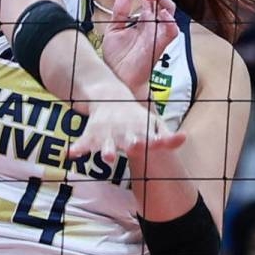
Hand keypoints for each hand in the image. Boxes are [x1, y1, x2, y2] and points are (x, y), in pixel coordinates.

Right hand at [68, 99, 185, 162]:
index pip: (154, 138)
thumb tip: (184, 137)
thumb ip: (168, 137)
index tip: (165, 141)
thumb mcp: (153, 123)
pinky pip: (82, 144)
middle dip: (133, 143)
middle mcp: (125, 132)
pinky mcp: (91, 135)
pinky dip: (77, 148)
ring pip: (107, 144)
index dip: (160, 140)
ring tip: (108, 157)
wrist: (110, 97)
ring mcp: (107, 134)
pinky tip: (70, 155)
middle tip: (135, 146)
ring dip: (107, 150)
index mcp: (141, 131)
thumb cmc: (136, 118)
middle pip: (130, 140)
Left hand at [101, 0, 180, 95]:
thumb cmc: (116, 57)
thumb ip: (120, 11)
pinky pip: (172, 28)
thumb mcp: (113, 28)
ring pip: (170, 8)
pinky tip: (157, 8)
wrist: (116, 76)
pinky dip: (168, 17)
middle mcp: (154, 23)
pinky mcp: (161, 43)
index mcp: (145, 18)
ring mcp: (159, 32)